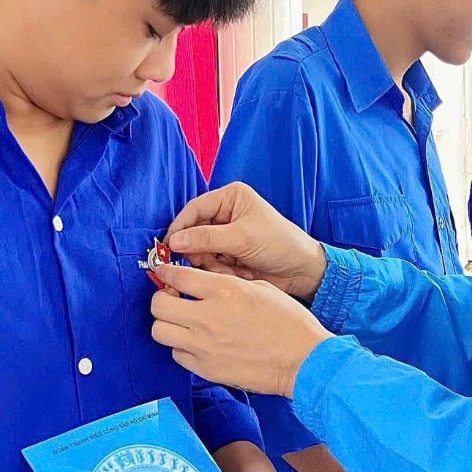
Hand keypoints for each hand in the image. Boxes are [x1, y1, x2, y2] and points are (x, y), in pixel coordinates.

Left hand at [151, 262, 328, 395]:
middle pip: (158, 305)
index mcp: (225, 290)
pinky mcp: (206, 369)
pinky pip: (177, 355)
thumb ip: (226, 283)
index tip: (165, 273)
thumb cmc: (288, 322)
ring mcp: (204, 346)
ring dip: (167, 324)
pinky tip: (197, 343)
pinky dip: (181, 347)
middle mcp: (208, 317)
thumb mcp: (260, 287)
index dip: (166, 272)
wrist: (302, 360)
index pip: (177, 276)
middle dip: (162, 299)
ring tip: (182, 322)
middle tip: (174, 298)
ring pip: (160, 331)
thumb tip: (200, 282)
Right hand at [167, 183, 327, 301]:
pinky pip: (210, 264)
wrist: (301, 270)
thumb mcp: (243, 238)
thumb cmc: (280, 243)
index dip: (180, 227)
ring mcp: (226, 235)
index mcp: (231, 197)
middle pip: (193, 232)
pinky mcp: (228, 254)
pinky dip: (221, 272)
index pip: (195, 209)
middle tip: (209, 263)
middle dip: (200, 251)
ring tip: (235, 270)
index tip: (170, 246)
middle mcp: (225, 213)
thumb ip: (207, 239)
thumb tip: (174, 241)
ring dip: (213, 265)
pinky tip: (240, 273)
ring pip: (199, 251)